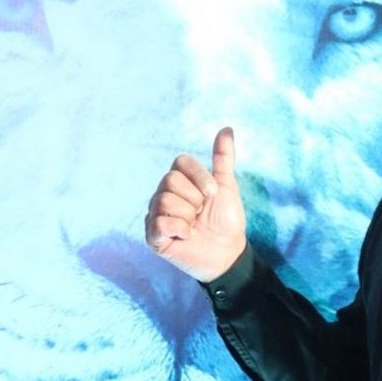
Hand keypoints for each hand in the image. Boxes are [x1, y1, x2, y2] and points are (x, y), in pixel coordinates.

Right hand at [145, 126, 246, 282]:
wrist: (228, 252)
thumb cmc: (226, 220)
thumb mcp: (226, 186)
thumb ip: (223, 158)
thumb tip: (227, 128)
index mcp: (179, 181)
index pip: (180, 163)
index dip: (199, 177)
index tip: (212, 194)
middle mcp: (163, 194)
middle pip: (170, 181)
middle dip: (195, 199)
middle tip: (201, 213)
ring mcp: (156, 214)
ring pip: (164, 201)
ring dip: (188, 216)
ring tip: (194, 226)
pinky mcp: (153, 235)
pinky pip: (159, 222)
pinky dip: (179, 229)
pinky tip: (187, 236)